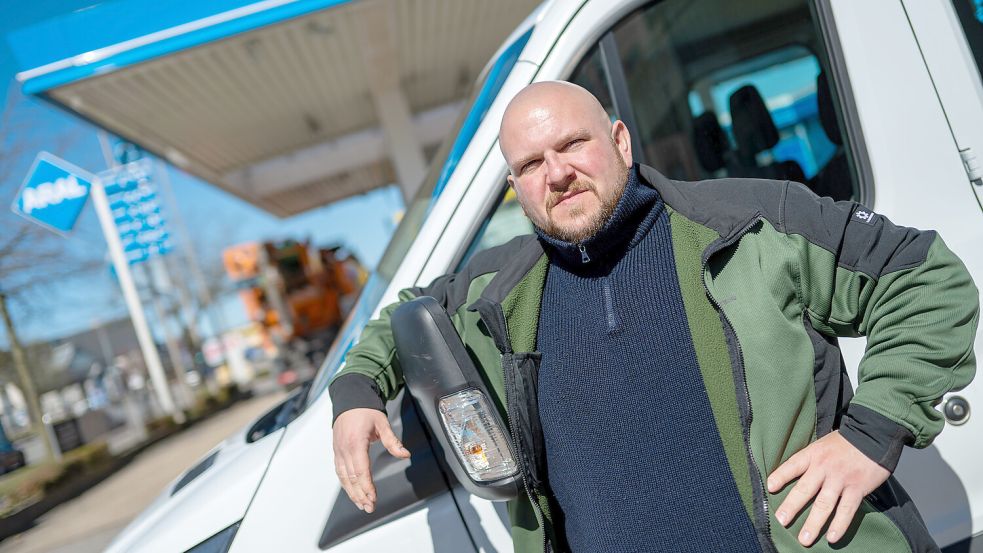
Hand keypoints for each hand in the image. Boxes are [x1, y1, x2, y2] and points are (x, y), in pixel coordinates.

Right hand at [332, 408, 410, 512]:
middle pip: (351, 478)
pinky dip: (346, 484)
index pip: (361, 470)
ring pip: (344, 477)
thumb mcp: (383, 423)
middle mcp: (344, 449)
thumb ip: (393, 441)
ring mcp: (338, 451)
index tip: (373, 498)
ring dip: (352, 493)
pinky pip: (339, 471)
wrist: (349, 399)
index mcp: (356, 443)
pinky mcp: (337, 451)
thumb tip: (405, 454)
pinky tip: (352, 492)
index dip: (367, 486)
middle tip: (369, 507)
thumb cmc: (366, 411)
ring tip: (361, 505)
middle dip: (360, 495)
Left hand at [767, 430, 889, 545]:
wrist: (874, 435)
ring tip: (804, 539)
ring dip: (813, 523)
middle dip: (791, 507)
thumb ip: (810, 460)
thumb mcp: (822, 444)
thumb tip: (794, 476)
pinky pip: (847, 510)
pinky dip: (839, 525)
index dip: (780, 476)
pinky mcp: (858, 488)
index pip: (792, 465)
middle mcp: (824, 467)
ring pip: (824, 504)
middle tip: (781, 521)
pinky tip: (832, 537)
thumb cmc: (845, 442)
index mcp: (813, 454)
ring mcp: (841, 479)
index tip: (770, 488)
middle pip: (804, 490)